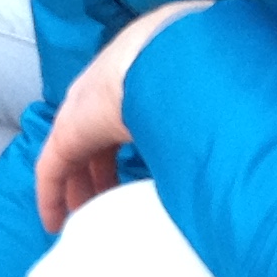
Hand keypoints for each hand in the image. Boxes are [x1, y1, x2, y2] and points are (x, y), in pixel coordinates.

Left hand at [36, 0, 212, 232]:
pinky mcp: (66, 132)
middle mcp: (103, 95)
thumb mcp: (204, 101)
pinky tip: (52, 222)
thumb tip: (227, 152)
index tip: (131, 181)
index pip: (121, 124)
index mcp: (135, 82)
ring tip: (82, 221)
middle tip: (105, 209)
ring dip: (77, 191)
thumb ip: (204, 124)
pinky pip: (51, 170)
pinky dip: (50, 196)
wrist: (172, 54)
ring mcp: (80, 112)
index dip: (126, 152)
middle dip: (98, 178)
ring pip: (70, 160)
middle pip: (93, 144)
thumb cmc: (200, 74)